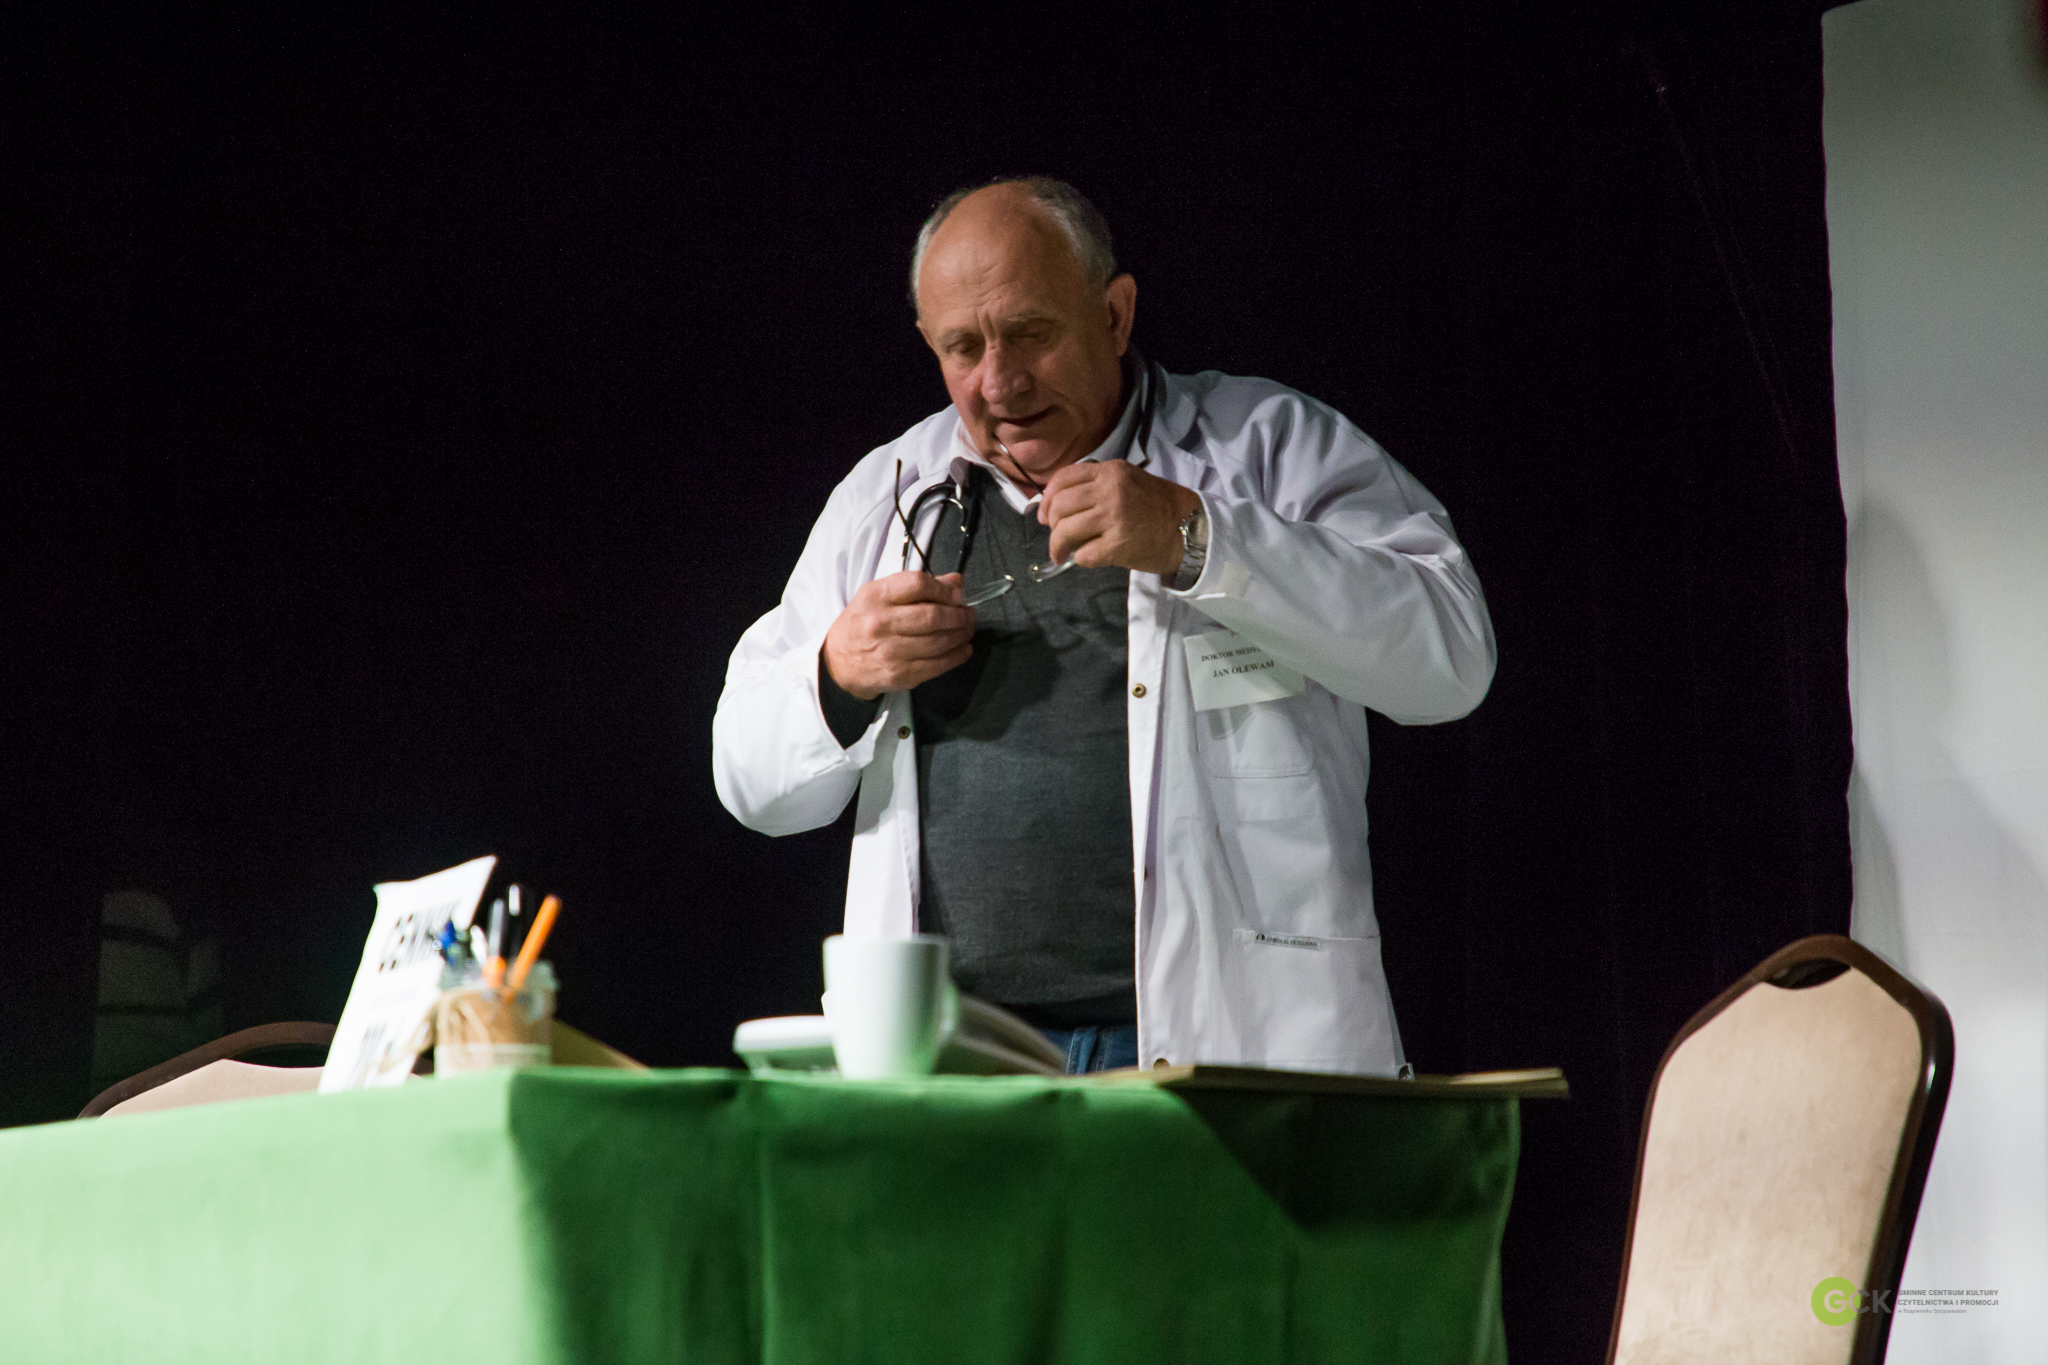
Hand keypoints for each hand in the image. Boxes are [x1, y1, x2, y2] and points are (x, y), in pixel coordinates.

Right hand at [821, 571, 974, 700]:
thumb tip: (956, 582)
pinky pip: (936, 665)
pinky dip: (956, 657)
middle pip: (932, 615)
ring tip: (967, 629)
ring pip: (938, 641)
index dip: (945, 589)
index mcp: (875, 596)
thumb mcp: (880, 595)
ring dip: (961, 635)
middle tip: (969, 614)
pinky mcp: (899, 674)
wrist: (838, 662)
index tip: (958, 594)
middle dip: (959, 615)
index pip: (918, 584)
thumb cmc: (863, 624)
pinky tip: (963, 649)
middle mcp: (880, 623)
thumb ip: (917, 586)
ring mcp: (889, 651)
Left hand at [1038, 462, 1201, 576]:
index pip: (1064, 479)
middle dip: (1051, 525)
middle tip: (1057, 537)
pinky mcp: (1118, 545)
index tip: (1044, 515)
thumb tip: (1060, 503)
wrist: (1190, 529)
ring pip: (1065, 530)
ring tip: (1061, 554)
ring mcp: (1114, 518)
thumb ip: (1097, 485)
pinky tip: (1085, 558)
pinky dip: (1078, 558)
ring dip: (1057, 546)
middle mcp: (1110, 491)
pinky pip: (1083, 554)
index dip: (1046, 498)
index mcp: (1110, 472)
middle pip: (1060, 506)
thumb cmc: (1158, 506)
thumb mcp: (1129, 481)